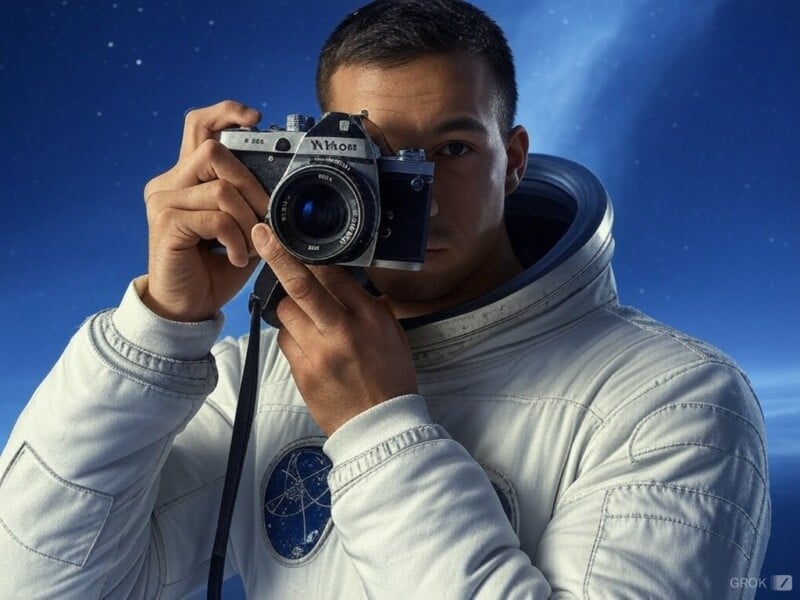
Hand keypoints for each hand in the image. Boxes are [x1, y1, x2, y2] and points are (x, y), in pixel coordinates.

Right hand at [141, 100, 268, 320]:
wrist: (188, 307)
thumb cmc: (215, 269)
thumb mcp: (241, 229)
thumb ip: (250, 202)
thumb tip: (280, 185)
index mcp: (186, 178)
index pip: (199, 126)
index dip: (225, 113)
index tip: (254, 119)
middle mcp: (169, 183)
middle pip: (215, 153)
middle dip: (252, 186)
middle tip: (264, 218)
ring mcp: (163, 201)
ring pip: (221, 189)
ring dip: (247, 221)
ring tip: (249, 246)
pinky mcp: (166, 223)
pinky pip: (215, 218)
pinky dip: (236, 239)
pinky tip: (236, 258)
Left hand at [252, 223, 417, 435]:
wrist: (380, 425)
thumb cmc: (390, 377)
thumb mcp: (390, 333)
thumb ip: (365, 305)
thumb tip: (339, 279)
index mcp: (369, 317)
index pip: (333, 274)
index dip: (311, 254)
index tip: (293, 237)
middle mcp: (342, 331)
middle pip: (301, 286)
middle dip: (278, 256)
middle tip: (261, 234)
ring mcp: (318, 353)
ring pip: (285, 312)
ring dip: (290, 308)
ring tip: (308, 320)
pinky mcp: (302, 372)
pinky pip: (284, 341)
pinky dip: (291, 336)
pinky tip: (308, 345)